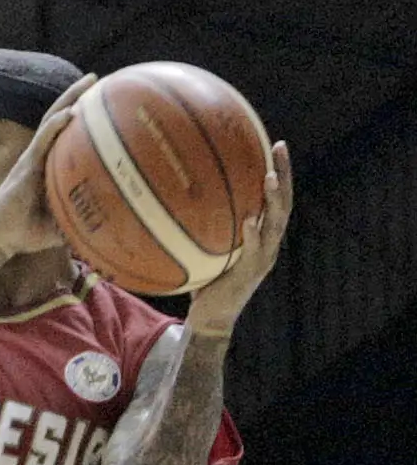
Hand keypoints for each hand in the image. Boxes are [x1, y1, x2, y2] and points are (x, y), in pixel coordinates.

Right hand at [0, 75, 94, 262]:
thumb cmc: (26, 233)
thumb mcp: (59, 227)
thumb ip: (79, 221)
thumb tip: (107, 229)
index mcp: (48, 166)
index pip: (66, 135)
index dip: (81, 117)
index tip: (101, 101)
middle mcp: (41, 156)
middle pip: (60, 118)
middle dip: (77, 96)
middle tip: (98, 79)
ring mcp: (32, 158)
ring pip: (52, 120)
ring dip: (70, 99)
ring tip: (89, 81)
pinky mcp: (25, 166)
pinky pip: (42, 140)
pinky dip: (55, 125)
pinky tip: (69, 112)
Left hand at [186, 139, 291, 337]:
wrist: (211, 320)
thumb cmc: (206, 282)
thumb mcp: (208, 248)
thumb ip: (205, 225)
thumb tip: (179, 196)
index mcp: (262, 235)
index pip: (277, 197)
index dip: (281, 172)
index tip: (277, 145)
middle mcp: (268, 244)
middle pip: (284, 203)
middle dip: (284, 175)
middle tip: (280, 149)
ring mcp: (263, 259)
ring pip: (276, 224)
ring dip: (274, 200)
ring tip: (269, 178)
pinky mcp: (251, 274)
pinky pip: (254, 251)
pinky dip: (253, 235)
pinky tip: (250, 221)